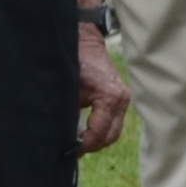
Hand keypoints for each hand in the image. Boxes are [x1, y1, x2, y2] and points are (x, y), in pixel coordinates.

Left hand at [74, 27, 132, 153]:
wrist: (82, 37)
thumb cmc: (74, 59)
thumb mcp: (68, 90)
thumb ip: (68, 114)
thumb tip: (62, 137)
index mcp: (110, 97)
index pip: (100, 133)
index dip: (84, 144)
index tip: (68, 149)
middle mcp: (122, 100)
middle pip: (110, 136)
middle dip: (91, 145)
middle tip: (72, 149)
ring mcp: (123, 99)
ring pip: (113, 131)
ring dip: (96, 139)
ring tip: (77, 142)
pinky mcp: (118, 97)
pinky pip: (112, 121)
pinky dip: (100, 129)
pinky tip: (83, 131)